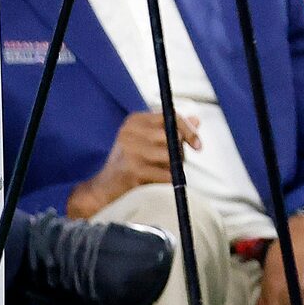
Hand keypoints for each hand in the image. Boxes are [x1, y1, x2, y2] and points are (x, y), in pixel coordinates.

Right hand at [69, 110, 196, 218]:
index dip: (189, 130)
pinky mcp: (133, 169)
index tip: (198, 146)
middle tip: (170, 163)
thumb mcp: (147, 141)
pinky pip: (166, 174)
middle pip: (172, 136)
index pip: (170, 117)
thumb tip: (196, 120)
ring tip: (159, 172)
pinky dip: (167, 180)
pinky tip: (155, 181)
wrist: (105, 187)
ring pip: (171, 156)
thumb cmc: (130, 163)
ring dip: (172, 168)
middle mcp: (130, 131)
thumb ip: (170, 130)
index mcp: (134, 121)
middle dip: (179, 152)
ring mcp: (130, 150)